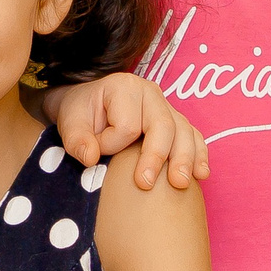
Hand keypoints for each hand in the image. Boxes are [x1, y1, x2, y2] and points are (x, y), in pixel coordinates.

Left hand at [42, 73, 209, 191]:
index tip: (98, 151)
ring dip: (184, 159)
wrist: (88, 106)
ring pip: (183, 132)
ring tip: (179, 184)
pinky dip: (198, 154)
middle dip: (156, 156)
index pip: (126, 124)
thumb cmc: (80, 113)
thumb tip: (91, 158)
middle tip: (145, 184)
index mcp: (124, 87)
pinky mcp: (176, 122)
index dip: (112, 144)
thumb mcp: (69, 122)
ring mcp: (166, 106)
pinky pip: (193, 136)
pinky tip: (200, 174)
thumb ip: (76, 139)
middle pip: (163, 125)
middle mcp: (150, 92)